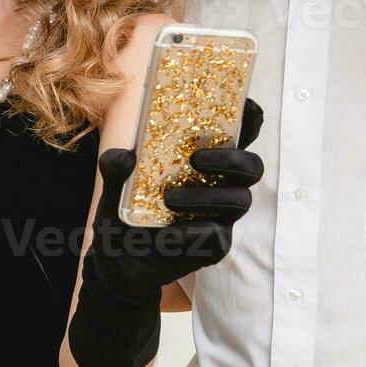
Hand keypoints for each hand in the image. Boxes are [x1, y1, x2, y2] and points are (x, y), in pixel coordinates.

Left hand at [66, 99, 263, 366]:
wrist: (118, 262)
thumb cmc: (124, 214)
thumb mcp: (114, 187)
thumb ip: (116, 168)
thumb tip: (123, 155)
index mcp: (205, 160)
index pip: (238, 133)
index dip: (248, 117)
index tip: (245, 105)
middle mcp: (220, 185)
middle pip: (251, 166)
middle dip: (232, 159)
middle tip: (197, 158)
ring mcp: (221, 216)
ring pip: (240, 200)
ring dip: (208, 196)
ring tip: (170, 198)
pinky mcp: (215, 244)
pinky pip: (219, 235)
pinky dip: (195, 231)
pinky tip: (171, 233)